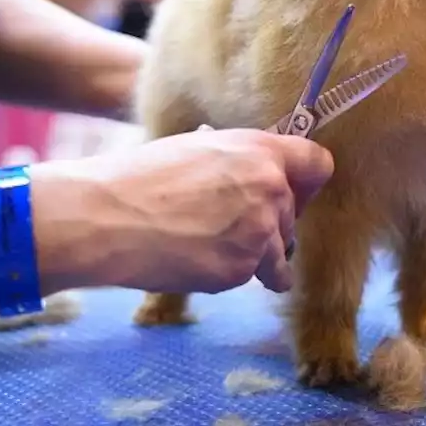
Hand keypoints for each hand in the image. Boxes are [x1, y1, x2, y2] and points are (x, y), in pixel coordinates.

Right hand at [51, 128, 332, 294]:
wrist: (107, 218)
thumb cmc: (141, 178)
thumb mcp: (200, 149)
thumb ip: (241, 162)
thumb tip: (259, 174)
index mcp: (260, 151)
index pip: (318, 164)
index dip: (306, 182)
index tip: (293, 193)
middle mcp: (271, 189)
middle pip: (294, 214)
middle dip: (270, 223)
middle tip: (226, 223)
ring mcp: (260, 232)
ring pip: (279, 252)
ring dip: (256, 255)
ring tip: (209, 245)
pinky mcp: (242, 269)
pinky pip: (252, 276)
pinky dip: (230, 274)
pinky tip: (196, 260)